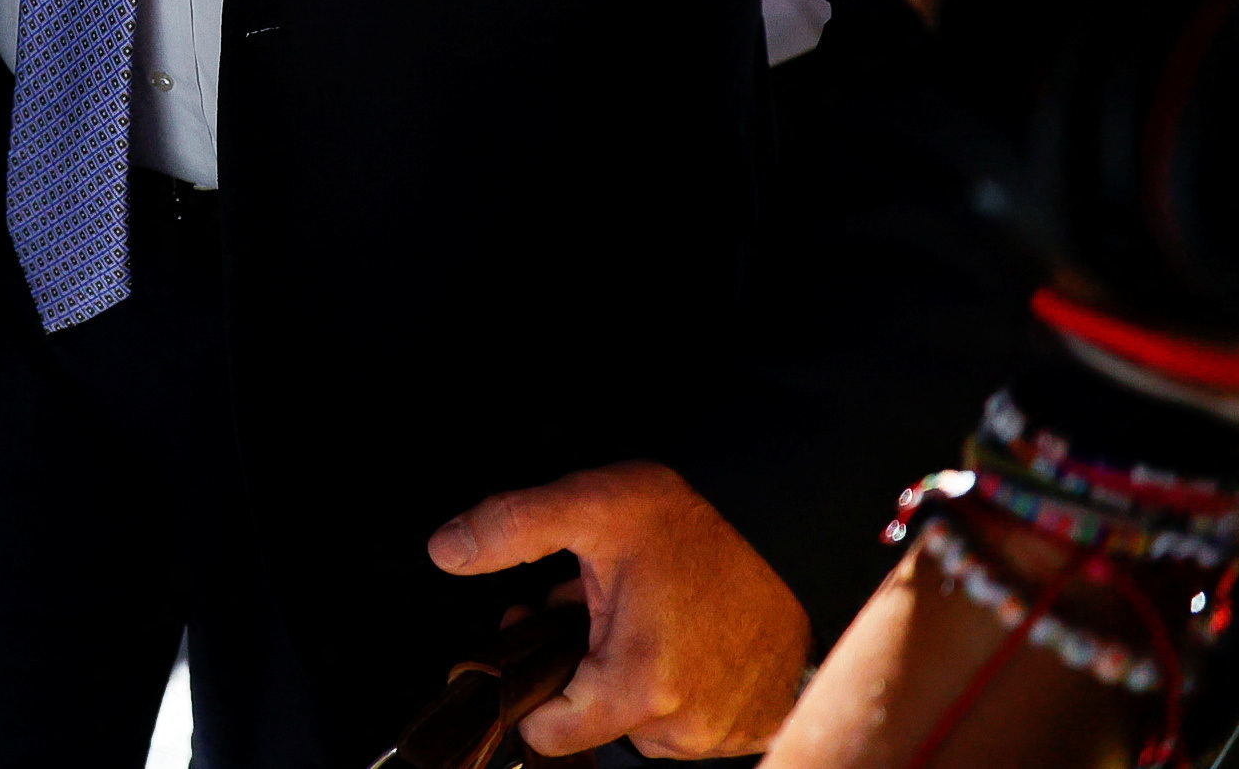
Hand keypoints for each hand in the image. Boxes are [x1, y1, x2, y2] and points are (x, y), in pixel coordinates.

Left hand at [427, 460, 807, 757]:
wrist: (794, 533)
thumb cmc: (698, 523)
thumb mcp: (594, 503)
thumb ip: (512, 526)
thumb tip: (444, 550)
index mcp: (638, 684)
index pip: (551, 734)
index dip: (530, 685)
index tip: (536, 632)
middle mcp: (684, 724)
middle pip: (594, 721)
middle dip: (582, 666)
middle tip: (592, 604)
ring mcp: (723, 729)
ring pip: (642, 720)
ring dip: (630, 673)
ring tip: (642, 612)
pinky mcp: (754, 721)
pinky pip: (691, 719)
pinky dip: (677, 681)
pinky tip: (681, 633)